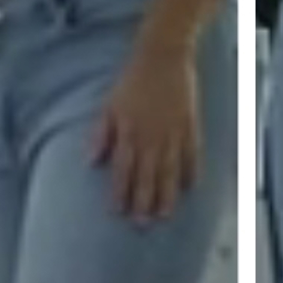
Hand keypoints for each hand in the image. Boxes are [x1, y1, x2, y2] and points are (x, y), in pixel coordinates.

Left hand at [96, 44, 198, 223]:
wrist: (163, 58)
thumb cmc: (131, 82)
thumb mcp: (108, 106)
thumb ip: (100, 134)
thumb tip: (90, 161)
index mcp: (128, 133)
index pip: (123, 171)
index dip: (120, 193)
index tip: (117, 212)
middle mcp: (151, 138)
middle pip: (147, 177)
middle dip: (143, 202)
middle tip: (141, 225)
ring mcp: (173, 135)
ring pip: (169, 173)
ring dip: (166, 196)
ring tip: (164, 216)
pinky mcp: (190, 128)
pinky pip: (192, 157)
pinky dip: (191, 174)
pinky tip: (190, 190)